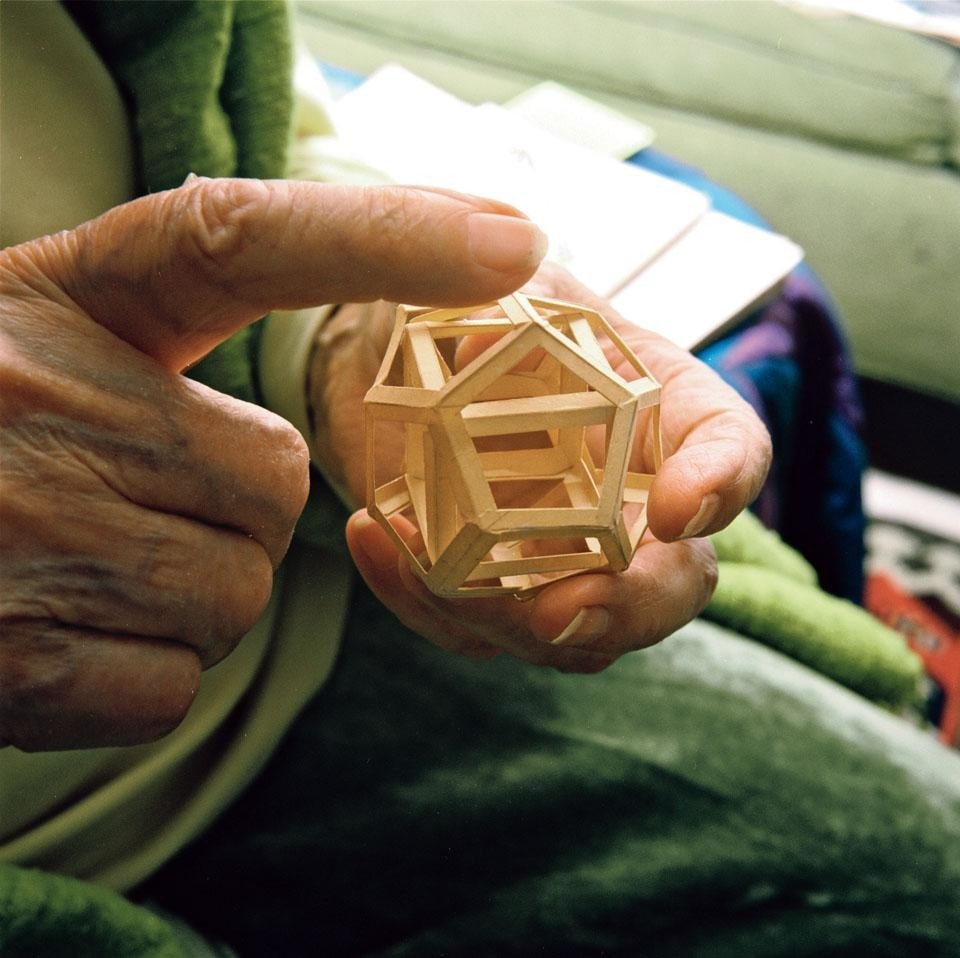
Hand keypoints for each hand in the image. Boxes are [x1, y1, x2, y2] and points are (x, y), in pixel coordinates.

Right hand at [0, 177, 546, 748]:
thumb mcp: (42, 344)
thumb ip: (164, 359)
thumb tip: (295, 440)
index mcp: (62, 300)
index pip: (246, 236)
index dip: (389, 231)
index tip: (513, 236)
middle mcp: (43, 396)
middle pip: (272, 487)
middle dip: (223, 515)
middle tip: (120, 505)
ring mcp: (23, 528)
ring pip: (232, 596)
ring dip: (176, 600)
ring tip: (69, 569)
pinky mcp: (8, 658)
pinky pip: (167, 684)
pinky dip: (124, 679)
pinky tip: (43, 635)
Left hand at [316, 263, 770, 671]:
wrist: (391, 354)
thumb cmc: (465, 305)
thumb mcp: (482, 273)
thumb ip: (490, 271)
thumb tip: (504, 277)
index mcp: (657, 407)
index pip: (730, 447)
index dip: (724, 483)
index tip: (680, 507)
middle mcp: (625, 495)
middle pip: (672, 580)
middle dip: (629, 608)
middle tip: (562, 613)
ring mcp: (561, 551)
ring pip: (575, 630)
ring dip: (507, 621)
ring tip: (421, 563)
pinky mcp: (492, 584)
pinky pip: (477, 626)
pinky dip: (427, 602)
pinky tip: (372, 538)